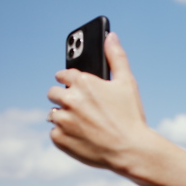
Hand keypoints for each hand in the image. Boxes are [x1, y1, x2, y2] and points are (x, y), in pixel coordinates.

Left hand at [47, 32, 148, 170]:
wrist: (130, 150)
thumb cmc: (131, 115)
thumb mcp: (127, 83)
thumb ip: (117, 57)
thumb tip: (110, 36)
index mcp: (83, 82)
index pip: (63, 75)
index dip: (70, 81)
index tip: (75, 86)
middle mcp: (69, 99)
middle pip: (54, 93)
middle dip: (65, 98)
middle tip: (83, 108)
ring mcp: (62, 120)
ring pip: (53, 114)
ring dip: (64, 117)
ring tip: (84, 124)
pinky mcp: (59, 139)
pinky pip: (55, 133)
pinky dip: (65, 135)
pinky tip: (82, 136)